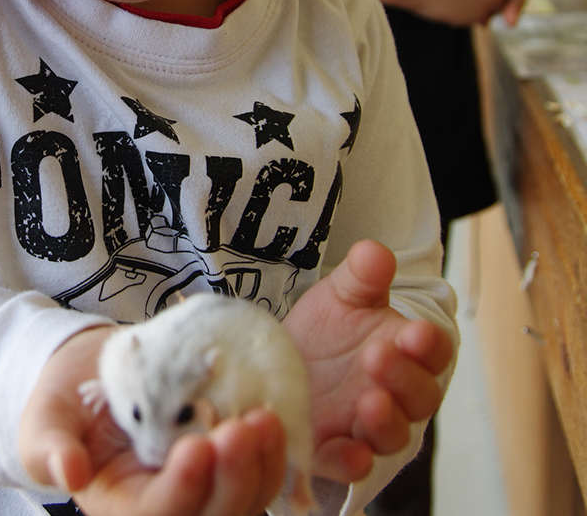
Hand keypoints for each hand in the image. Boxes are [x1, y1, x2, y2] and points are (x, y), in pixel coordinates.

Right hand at [19, 327, 288, 515]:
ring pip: (246, 501)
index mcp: (121, 508)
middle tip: (242, 427)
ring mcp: (203, 489)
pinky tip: (272, 413)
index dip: (183, 487)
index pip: (158, 513)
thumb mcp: (44, 420)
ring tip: (264, 417)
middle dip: (234, 478)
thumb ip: (48, 447)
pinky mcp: (227, 465)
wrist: (97, 374)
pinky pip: (261, 473)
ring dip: (263, 465)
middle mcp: (168, 506)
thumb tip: (67, 471)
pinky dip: (273, 450)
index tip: (196, 444)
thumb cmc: (67, 401)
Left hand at [282, 240, 453, 483]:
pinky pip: (349, 463)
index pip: (433, 351)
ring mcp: (364, 425)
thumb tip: (375, 251)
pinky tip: (351, 453)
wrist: (282, 360)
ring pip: (391, 433)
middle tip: (379, 355)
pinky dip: (353, 461)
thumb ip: (361, 276)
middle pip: (418, 396)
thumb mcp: (341, 296)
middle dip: (403, 377)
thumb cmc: (326, 330)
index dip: (429, 345)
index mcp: (407, 352)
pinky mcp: (331, 449)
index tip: (415, 332)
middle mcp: (395, 394)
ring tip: (370, 401)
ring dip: (385, 420)